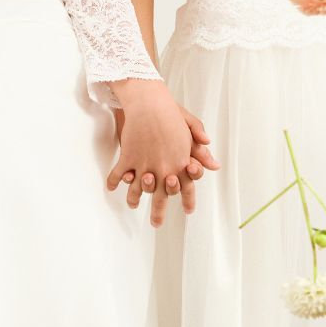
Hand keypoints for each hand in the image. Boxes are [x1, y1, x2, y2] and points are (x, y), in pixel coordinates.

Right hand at [108, 81, 202, 225]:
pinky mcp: (129, 158)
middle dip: (158, 212)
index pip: (187, 187)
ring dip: (133, 199)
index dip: (188, 200)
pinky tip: (111, 187)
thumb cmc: (171, 113)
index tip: (188, 211)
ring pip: (138, 190)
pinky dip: (114, 181)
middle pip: (161, 197)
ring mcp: (145, 165)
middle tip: (156, 224)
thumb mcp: (191, 128)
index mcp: (181, 163)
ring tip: (131, 205)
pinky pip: (119, 175)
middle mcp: (164, 169)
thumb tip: (214, 165)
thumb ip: (200, 150)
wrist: (149, 103)